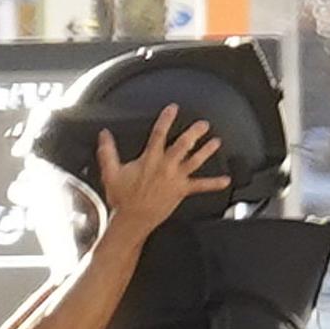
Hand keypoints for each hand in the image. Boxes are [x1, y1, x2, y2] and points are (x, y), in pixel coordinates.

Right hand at [98, 104, 231, 238]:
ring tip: (216, 142)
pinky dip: (214, 184)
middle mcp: (165, 166)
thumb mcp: (111, 172)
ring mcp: (175, 179)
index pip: (159, 133)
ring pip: (195, 161)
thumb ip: (108, 151)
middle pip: (183, 145)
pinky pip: (200, 187)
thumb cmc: (123, 198)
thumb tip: (104, 135)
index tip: (173, 108)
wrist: (133, 220)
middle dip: (194, 132)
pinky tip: (225, 180)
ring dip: (207, 151)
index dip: (166, 119)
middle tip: (203, 124)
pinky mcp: (181, 191)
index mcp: (150, 159)